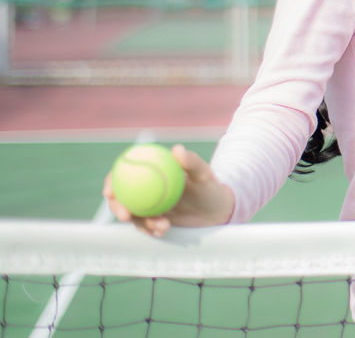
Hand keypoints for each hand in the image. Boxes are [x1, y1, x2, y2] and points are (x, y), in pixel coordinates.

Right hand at [102, 144, 235, 237]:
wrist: (218, 211)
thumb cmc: (211, 188)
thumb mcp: (204, 174)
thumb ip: (192, 162)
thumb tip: (177, 149)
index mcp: (152, 173)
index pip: (125, 174)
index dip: (111, 181)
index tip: (110, 191)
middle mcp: (147, 189)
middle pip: (122, 198)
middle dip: (117, 208)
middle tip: (126, 215)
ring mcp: (150, 206)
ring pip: (135, 216)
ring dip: (143, 223)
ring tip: (162, 226)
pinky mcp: (155, 221)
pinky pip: (147, 228)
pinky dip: (152, 230)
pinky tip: (162, 231)